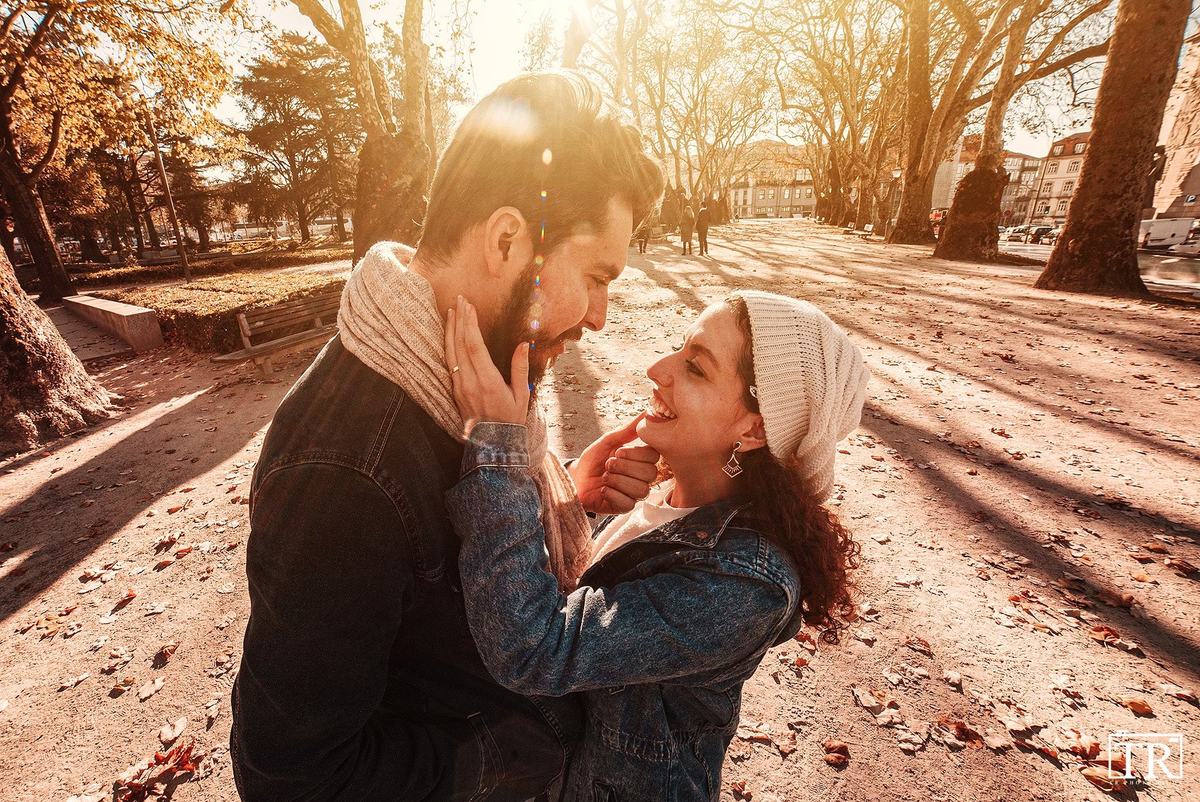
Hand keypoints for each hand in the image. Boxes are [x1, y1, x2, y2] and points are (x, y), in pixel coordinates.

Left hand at [444, 296, 529, 428]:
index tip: (469, 306)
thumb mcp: (522, 395)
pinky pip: (448, 362)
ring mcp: (459, 386)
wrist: (492, 444)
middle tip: (460, 299)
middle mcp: (470, 382)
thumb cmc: (511, 419)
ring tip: (451, 311)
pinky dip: (448, 344)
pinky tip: (449, 334)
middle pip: (460, 344)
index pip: (474, 346)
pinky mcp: (454, 390)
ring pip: (450, 352)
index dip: (470, 324)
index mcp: (488, 381)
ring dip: (450, 329)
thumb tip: (523, 344)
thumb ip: (520, 368)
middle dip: (460, 320)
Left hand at [569, 414, 660, 514]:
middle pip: (650, 473)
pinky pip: (628, 503)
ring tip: (604, 477)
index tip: (617, 451)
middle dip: (624, 467)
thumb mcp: (608, 441)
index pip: (654, 456)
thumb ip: (628, 430)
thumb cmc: (592, 460)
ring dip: (617, 481)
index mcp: (641, 460)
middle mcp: (641, 477)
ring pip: (641, 489)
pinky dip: (611, 493)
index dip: (636, 454)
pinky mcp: (624, 508)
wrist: (574, 479)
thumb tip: (646, 413)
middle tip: (608, 465)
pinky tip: (602, 489)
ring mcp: (634, 494)